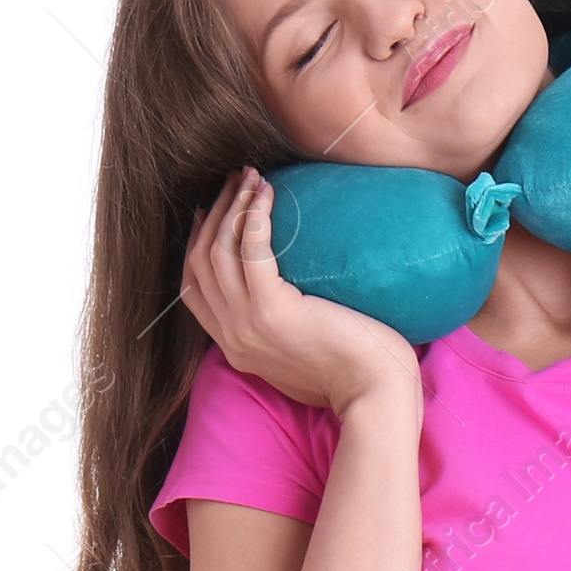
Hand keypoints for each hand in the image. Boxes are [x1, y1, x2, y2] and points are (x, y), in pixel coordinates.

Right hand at [180, 168, 423, 417]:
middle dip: (212, 214)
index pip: (194, 288)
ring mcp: (247, 325)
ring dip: (231, 206)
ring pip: (217, 251)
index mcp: (236, 347)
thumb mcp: (300, 351)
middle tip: (233, 181)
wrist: (375, 393)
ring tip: (250, 177)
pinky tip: (266, 193)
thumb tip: (286, 291)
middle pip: (200, 263)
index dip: (197, 243)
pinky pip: (250, 250)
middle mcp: (233, 337)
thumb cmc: (355, 371)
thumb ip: (278, 327)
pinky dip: (253, 216)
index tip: (210, 212)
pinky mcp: (272, 310)